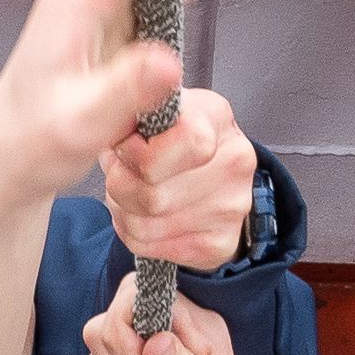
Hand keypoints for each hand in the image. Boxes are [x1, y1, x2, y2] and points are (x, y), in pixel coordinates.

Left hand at [102, 85, 259, 271]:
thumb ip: (132, 106)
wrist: (199, 176)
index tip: (125, 148)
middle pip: (155, 195)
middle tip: (118, 175)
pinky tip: (140, 217)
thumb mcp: (146, 110)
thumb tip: (121, 117)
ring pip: (147, 225)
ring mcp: (234, 206)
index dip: (140, 153)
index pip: (187, 142)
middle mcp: (236, 160)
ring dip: (123, 212)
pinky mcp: (222, 242)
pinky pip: (154, 248)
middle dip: (119, 187)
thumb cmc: (162, 138)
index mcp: (216, 116)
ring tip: (125, 196)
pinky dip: (133, 235)